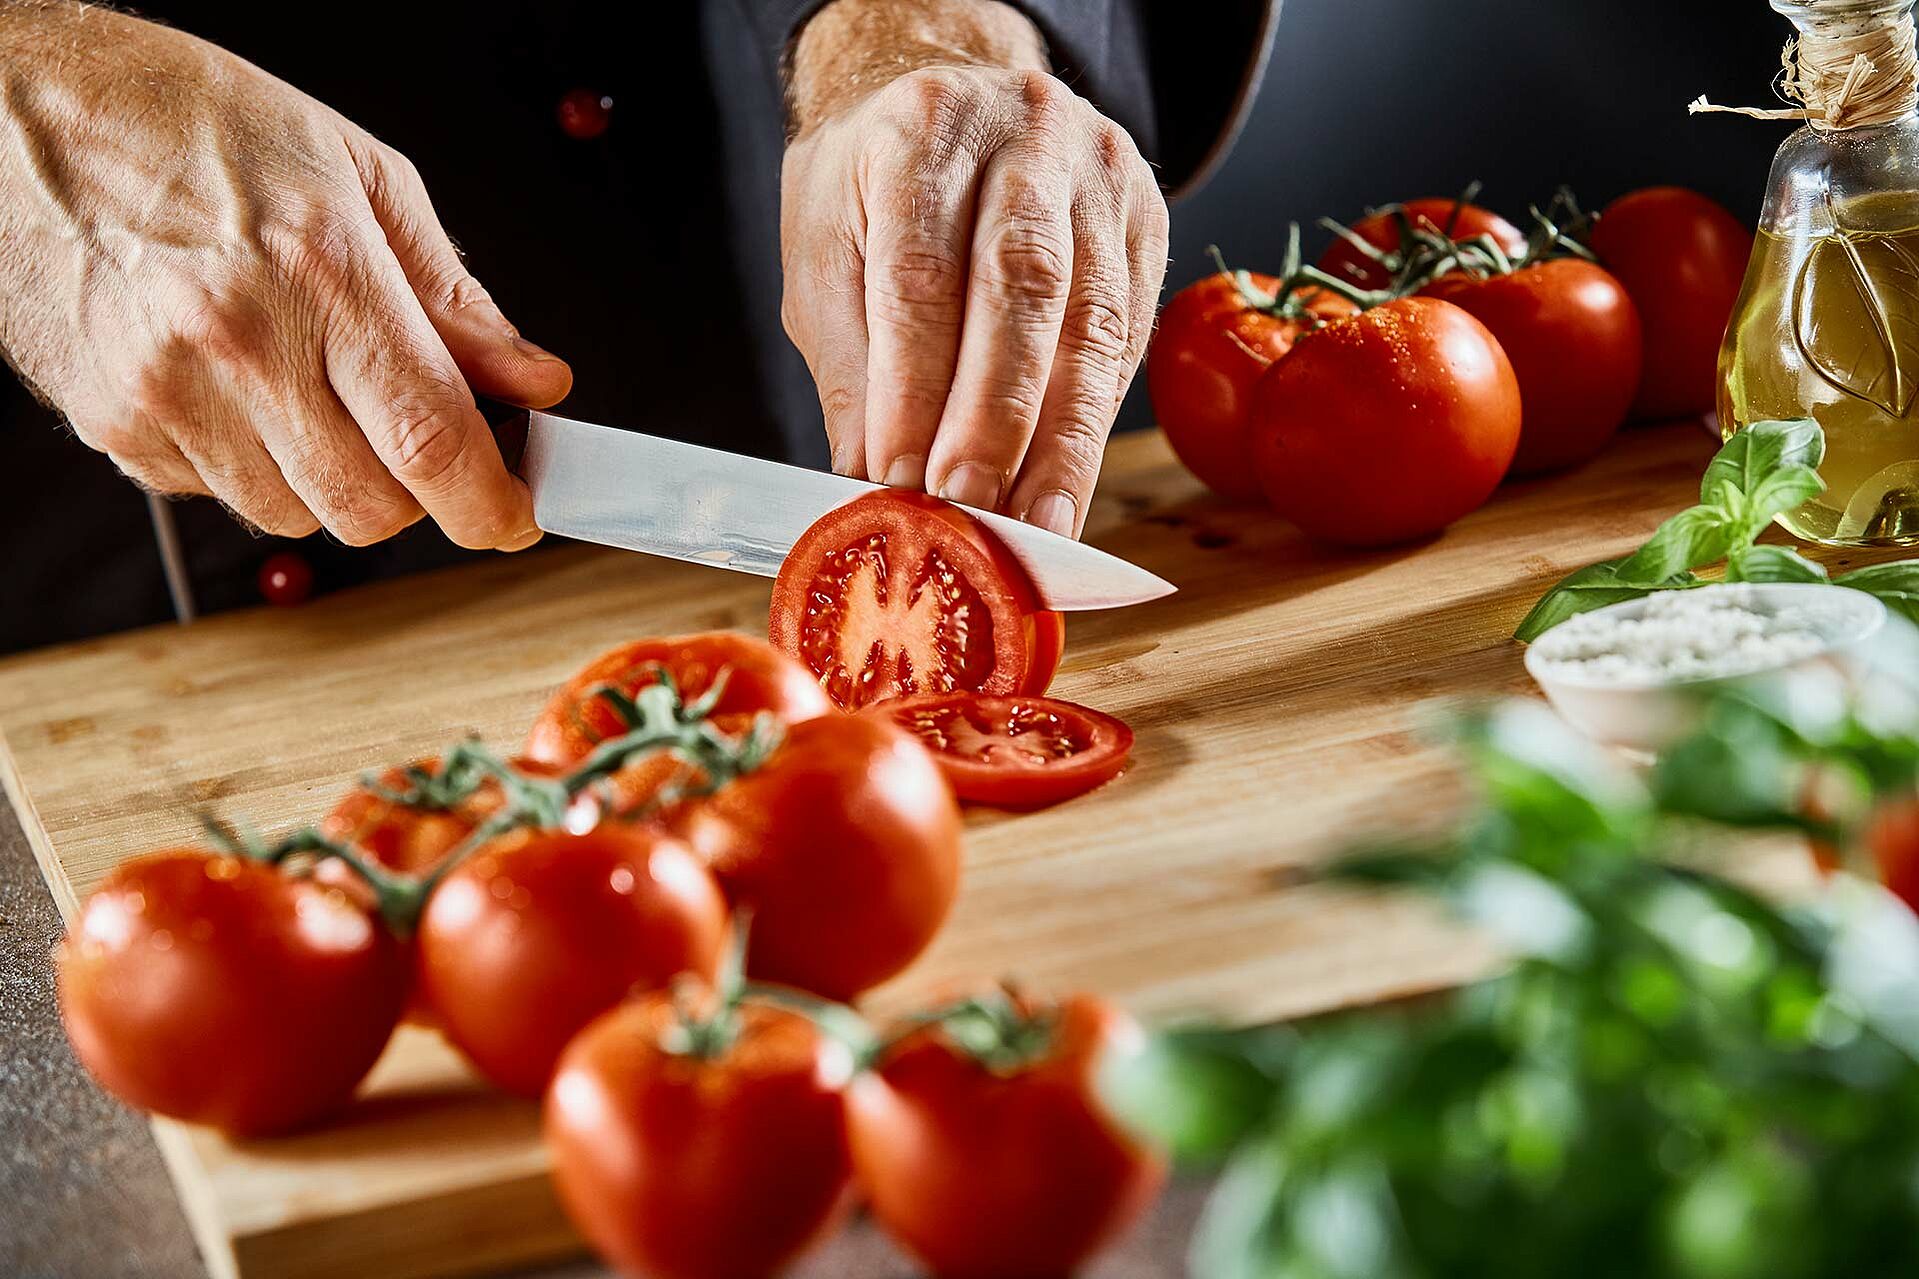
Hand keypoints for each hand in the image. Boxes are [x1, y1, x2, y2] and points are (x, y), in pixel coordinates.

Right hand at [0, 6, 570, 548]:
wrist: (16, 114)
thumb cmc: (193, 124)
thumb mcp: (361, 176)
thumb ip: (455, 298)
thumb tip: (533, 382)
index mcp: (319, 270)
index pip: (432, 441)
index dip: (492, 502)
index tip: (518, 512)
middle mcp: (240, 343)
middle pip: (373, 508)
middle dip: (419, 494)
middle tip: (420, 435)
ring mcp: (167, 396)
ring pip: (299, 517)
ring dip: (335, 480)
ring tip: (312, 384)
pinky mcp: (113, 428)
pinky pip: (222, 497)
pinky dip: (256, 464)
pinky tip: (239, 385)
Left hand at [779, 0, 1169, 537]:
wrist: (949, 93)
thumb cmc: (873, 186)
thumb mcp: (826, 253)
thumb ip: (853, 365)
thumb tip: (875, 487)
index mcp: (924, 128)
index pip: (922, 273)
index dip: (914, 387)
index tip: (900, 477)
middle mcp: (1027, 134)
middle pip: (1022, 287)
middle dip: (997, 417)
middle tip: (973, 510)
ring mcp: (1101, 174)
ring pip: (1093, 319)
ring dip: (1062, 440)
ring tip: (1034, 525)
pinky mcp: (1147, 220)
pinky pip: (1128, 336)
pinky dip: (1092, 421)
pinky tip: (1064, 484)